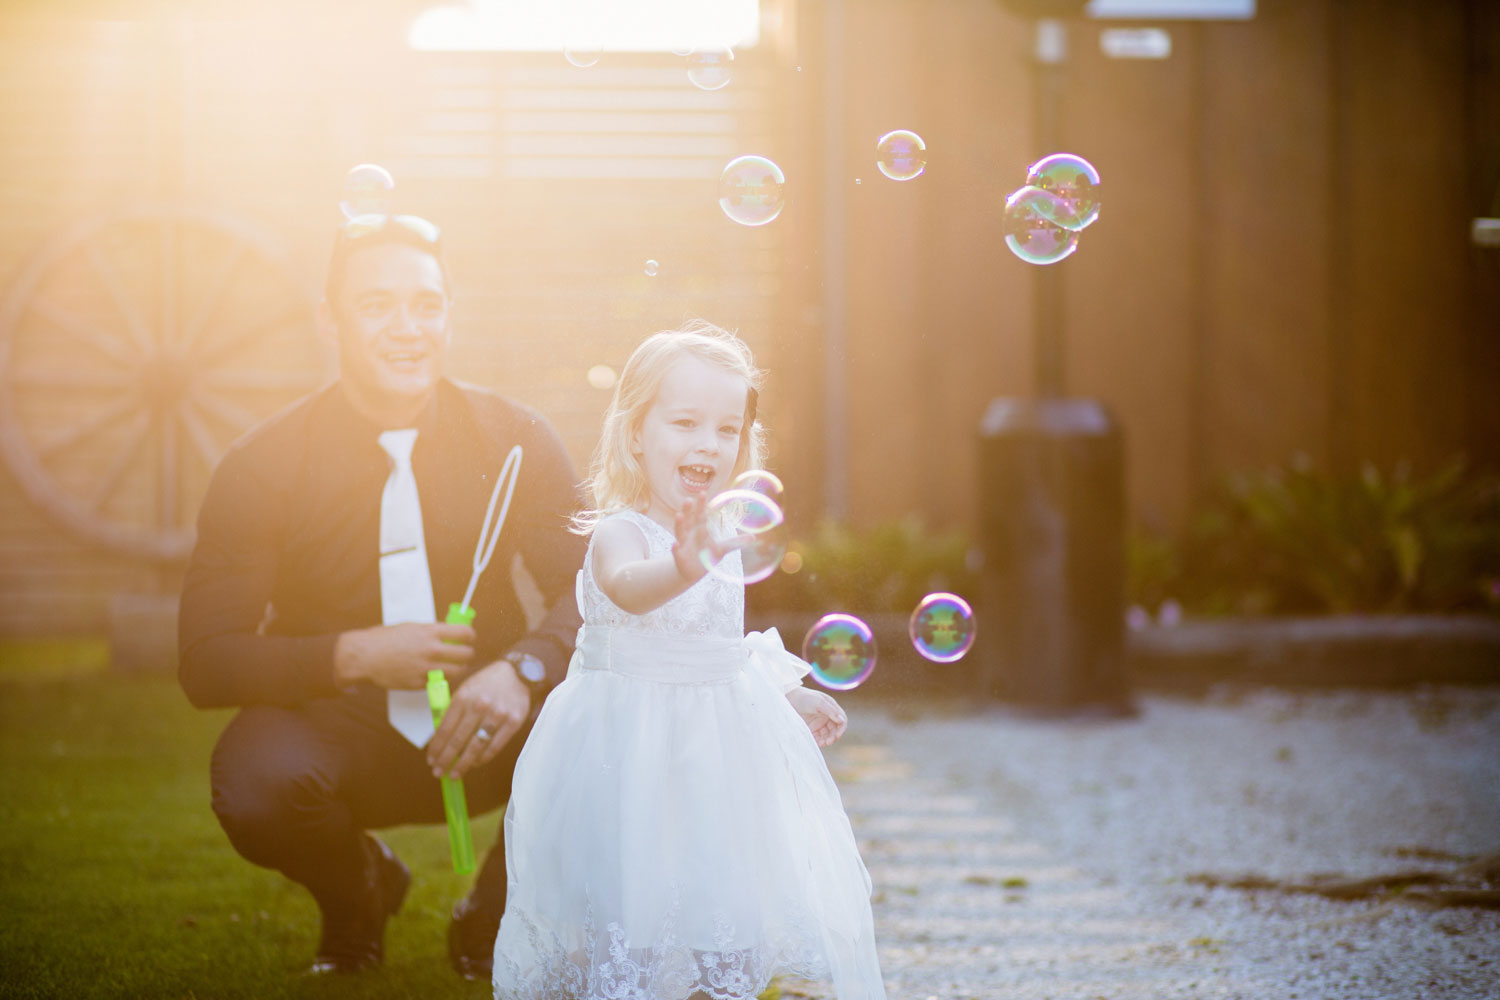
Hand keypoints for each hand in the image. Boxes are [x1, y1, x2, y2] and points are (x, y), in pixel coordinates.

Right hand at [333, 622, 474, 688]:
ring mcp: (426, 668)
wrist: (363, 656)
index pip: (465, 633)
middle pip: (466, 654)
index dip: (470, 636)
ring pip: (457, 671)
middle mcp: (431, 650)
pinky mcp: (419, 683)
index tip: (469, 638)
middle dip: (467, 653)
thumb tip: (451, 632)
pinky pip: (439, 682)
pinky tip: (435, 673)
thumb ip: (432, 631)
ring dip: (458, 668)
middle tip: (464, 653)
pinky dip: (440, 678)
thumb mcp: (412, 627)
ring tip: (453, 665)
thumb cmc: (385, 639)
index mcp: (430, 632)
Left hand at [426, 659, 530, 778]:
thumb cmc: (486, 684)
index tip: (431, 759)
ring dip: (463, 765)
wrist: (517, 673)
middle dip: (445, 760)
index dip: (436, 747)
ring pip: (476, 747)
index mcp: (463, 697)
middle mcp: (479, 706)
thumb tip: (440, 739)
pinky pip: (494, 747)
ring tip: (454, 774)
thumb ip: (453, 711)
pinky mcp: (513, 722)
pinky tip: (473, 764)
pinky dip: (482, 759)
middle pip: (458, 741)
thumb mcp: (465, 690)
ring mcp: (497, 715)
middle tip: (437, 772)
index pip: (444, 729)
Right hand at [671, 495, 753, 580]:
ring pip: (680, 532)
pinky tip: (674, 544)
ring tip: (679, 515)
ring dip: (679, 524)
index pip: (701, 514)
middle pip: (688, 520)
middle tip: (688, 499)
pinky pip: (676, 552)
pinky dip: (675, 548)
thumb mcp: (722, 549)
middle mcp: (689, 534)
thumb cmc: (707, 556)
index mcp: (699, 528)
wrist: (693, 572)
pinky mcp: (680, 557)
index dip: (701, 504)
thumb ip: (736, 542)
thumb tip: (753, 537)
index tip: (703, 493)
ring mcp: (683, 544)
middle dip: (688, 510)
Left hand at [785, 687, 846, 747]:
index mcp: (831, 708)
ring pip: (827, 735)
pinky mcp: (811, 728)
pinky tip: (816, 743)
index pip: (841, 721)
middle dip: (833, 737)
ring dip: (826, 740)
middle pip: (835, 730)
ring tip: (821, 743)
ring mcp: (818, 723)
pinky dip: (818, 741)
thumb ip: (831, 711)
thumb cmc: (804, 697)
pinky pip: (818, 738)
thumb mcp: (818, 702)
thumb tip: (842, 721)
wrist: (788, 698)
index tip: (837, 735)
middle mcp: (826, 716)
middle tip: (828, 742)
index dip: (841, 729)